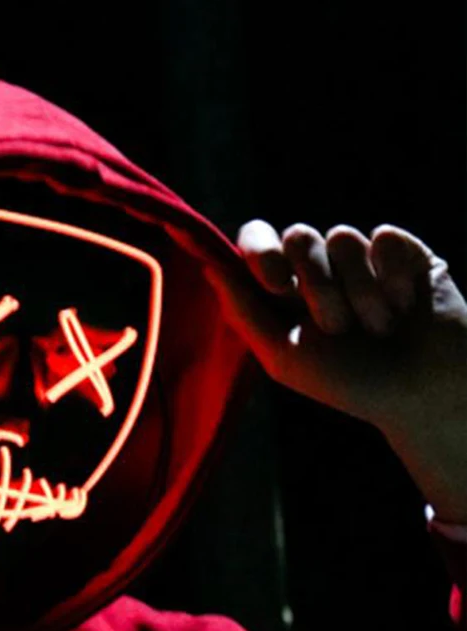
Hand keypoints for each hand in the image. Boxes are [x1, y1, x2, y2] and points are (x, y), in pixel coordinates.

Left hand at [204, 221, 466, 521]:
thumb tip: (209, 266)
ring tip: (376, 329)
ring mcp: (361, 256)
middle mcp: (319, 267)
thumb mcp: (283, 357)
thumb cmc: (349, 383)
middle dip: (316, 288)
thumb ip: (243, 312)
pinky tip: (404, 309)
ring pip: (343, 238)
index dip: (259, 249)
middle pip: (298, 236)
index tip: (275, 284)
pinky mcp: (403, 251)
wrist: (421, 395)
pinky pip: (384, 239)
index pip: (256, 239)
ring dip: (358, 294)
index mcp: (284, 289)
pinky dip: (391, 281)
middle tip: (336, 328)